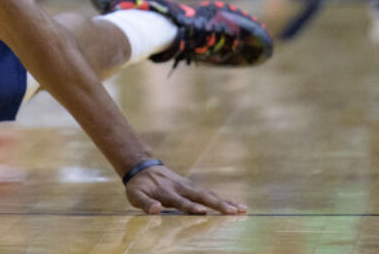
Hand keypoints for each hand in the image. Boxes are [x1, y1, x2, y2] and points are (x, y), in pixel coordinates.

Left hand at [125, 163, 246, 214]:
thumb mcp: (135, 195)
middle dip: (217, 205)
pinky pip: (211, 194)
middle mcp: (181, 189)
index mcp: (167, 193)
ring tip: (243, 210)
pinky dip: (224, 200)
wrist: (143, 167)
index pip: (181, 202)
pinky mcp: (193, 188)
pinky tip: (239, 207)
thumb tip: (156, 209)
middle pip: (202, 197)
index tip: (202, 211)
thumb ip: (145, 203)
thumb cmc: (139, 186)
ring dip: (226, 202)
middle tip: (233, 211)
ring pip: (210, 195)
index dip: (190, 207)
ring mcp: (189, 187)